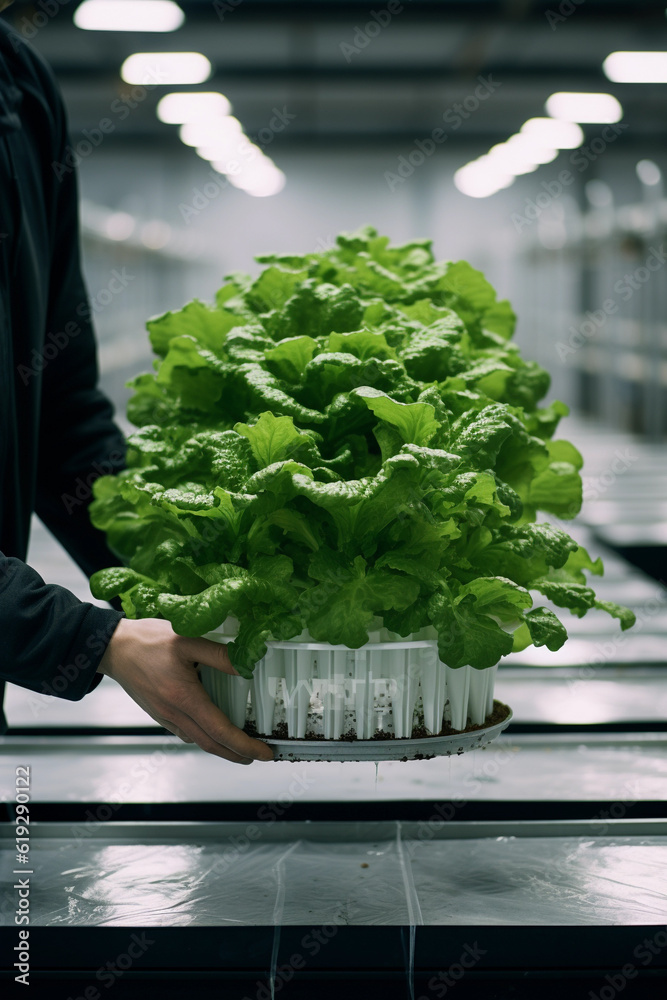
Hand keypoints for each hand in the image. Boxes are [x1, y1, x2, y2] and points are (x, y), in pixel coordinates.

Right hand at [97, 618, 273, 763]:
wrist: (112, 647)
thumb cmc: (147, 640)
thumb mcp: (187, 639)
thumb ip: (219, 655)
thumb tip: (247, 666)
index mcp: (184, 697)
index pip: (221, 731)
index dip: (245, 745)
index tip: (264, 752)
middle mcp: (174, 713)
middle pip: (212, 744)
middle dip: (238, 754)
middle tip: (259, 755)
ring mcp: (165, 717)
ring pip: (198, 741)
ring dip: (222, 749)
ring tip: (241, 747)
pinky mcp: (159, 714)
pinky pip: (186, 733)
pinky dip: (205, 738)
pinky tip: (213, 732)